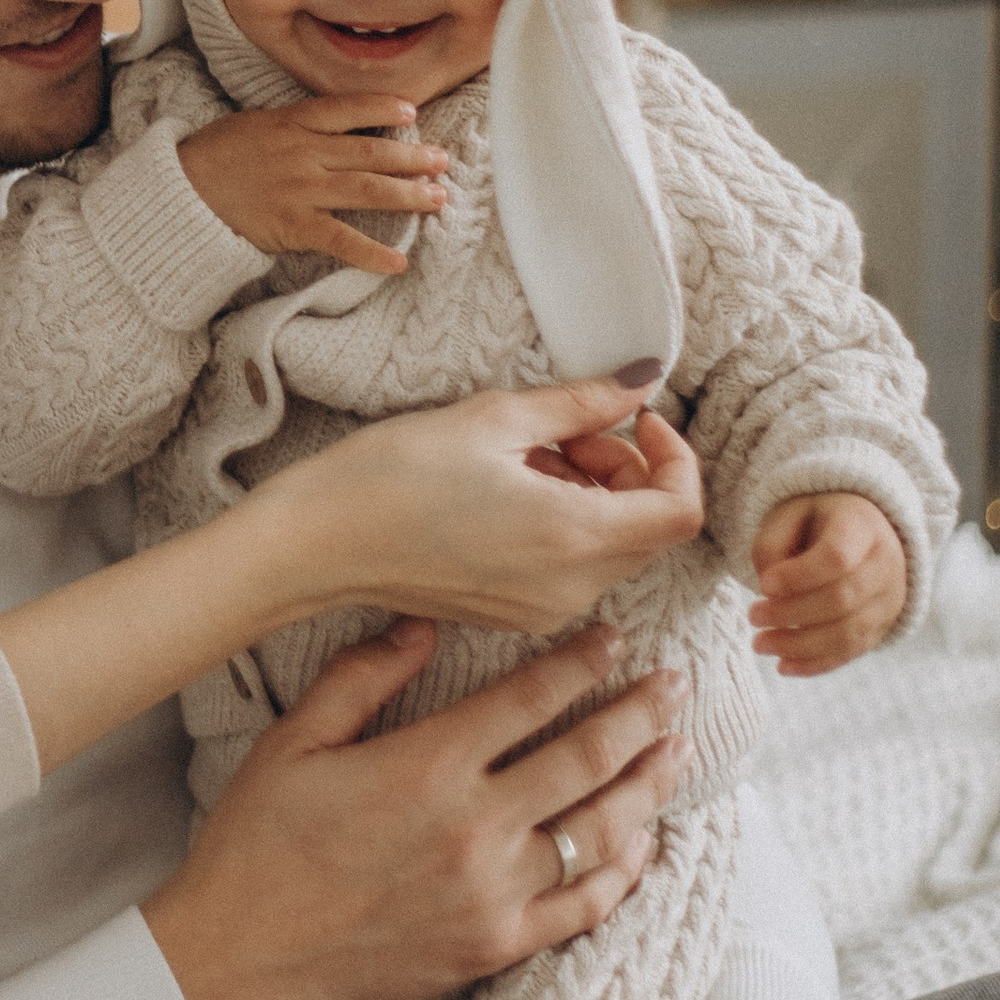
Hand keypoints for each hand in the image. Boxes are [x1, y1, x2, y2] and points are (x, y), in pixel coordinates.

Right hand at [143, 617, 688, 999]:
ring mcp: (495, 894)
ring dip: (648, 785)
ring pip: (601, 830)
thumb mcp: (293, 743)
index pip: (530, 699)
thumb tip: (422, 625)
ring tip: (678, 750)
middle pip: (587, 758)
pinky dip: (624, 870)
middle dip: (641, 714)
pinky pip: (583, 904)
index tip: (615, 639)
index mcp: (427, 767)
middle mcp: (476, 827)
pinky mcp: (497, 946)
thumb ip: (362, 677)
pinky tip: (643, 841)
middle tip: (679, 683)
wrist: (241, 964)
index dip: (582, 663)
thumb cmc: (255, 848)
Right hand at [179, 97, 449, 274]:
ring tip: (437, 198)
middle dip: (413, 157)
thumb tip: (335, 126)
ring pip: (367, 190)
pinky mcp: (293, 225)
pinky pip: (342, 240)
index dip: (383, 108)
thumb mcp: (256, 124)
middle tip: (443, 161)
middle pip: (371, 152)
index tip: (413, 113)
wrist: (180, 190)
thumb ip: (296, 124)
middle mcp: (304, 151)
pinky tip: (399, 262)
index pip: (348, 108)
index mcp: (293, 121)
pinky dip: (373, 253)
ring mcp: (301, 189)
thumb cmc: (215, 156)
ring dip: (408, 196)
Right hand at [260, 375, 704, 638]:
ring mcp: (544, 611)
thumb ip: (580, 403)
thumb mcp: (492, 419)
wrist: (317, 544)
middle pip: (651, 530)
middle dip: (627, 470)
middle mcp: (571, 588)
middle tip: (564, 431)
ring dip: (595, 495)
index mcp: (573, 537)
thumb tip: (641, 382)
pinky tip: (508, 492)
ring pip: (615, 549)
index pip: (681, 509)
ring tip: (526, 457)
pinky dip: (566, 525)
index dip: (674, 456)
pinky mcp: (516, 616)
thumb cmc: (392, 476)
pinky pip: (575, 569)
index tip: (634, 419)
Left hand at [750, 493, 907, 673]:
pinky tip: (783, 666)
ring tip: (760, 644)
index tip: (763, 585)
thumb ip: (772, 545)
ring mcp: (889, 599)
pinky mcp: (882, 626)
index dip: (798, 577)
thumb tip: (769, 591)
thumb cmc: (815, 523)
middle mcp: (885, 564)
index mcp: (862, 526)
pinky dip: (816, 664)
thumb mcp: (788, 514)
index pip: (836, 557)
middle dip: (791, 613)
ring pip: (848, 633)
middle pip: (841, 600)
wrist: (861, 533)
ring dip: (799, 645)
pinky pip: (851, 652)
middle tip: (752, 616)